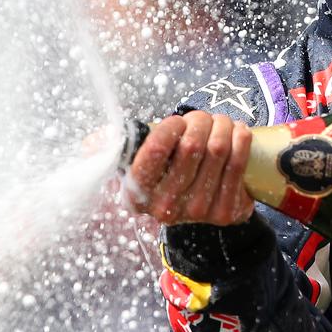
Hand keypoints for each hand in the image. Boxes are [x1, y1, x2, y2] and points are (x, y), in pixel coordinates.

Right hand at [124, 111, 254, 226]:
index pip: (155, 151)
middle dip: (200, 121)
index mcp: (136, 194)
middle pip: (191, 147)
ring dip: (222, 125)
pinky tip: (238, 131)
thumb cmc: (164, 172)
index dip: (170, 128)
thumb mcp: (135, 162)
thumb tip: (89, 145)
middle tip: (202, 118)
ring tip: (220, 122)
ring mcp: (197, 213)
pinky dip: (241, 139)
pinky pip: (238, 164)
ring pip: (218, 150)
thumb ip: (114, 147)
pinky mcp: (225, 212)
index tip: (177, 122)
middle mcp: (165, 208)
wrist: (194, 205)